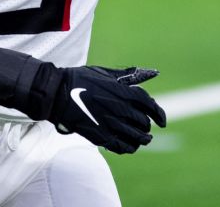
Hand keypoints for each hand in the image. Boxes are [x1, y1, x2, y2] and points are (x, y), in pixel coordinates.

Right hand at [0, 48, 166, 154]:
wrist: (57, 94)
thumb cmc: (81, 79)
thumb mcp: (106, 73)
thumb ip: (129, 75)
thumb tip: (152, 72)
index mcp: (122, 91)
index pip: (149, 105)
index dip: (159, 114)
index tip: (162, 121)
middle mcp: (119, 108)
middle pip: (143, 122)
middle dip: (148, 126)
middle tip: (148, 128)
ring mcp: (109, 123)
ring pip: (135, 137)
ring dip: (143, 140)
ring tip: (144, 139)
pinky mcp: (99, 136)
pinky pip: (121, 146)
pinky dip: (129, 148)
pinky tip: (130, 146)